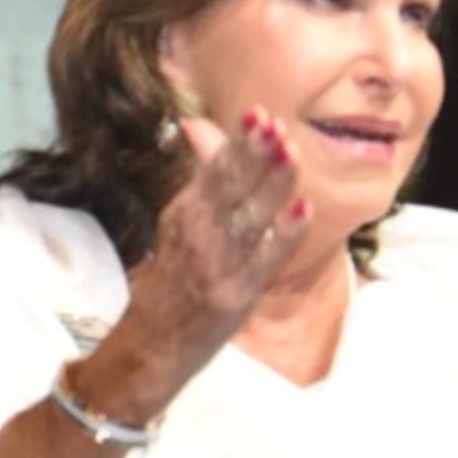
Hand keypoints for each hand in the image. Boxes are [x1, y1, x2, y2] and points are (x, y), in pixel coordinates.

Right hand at [92, 109, 311, 421]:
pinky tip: (305, 208)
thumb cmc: (173, 279)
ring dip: (271, 184)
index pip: (213, 170)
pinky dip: (285, 233)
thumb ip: (200, 176)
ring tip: (291, 152)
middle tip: (275, 123)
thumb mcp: (179, 222)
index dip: (237, 143)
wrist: (151, 344)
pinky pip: (265, 259)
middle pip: (228, 188)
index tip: (258, 112)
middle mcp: (197, 235)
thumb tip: (198, 125)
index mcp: (183, 213)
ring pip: (248, 216)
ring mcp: (216, 265)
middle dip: (253, 155)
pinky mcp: (235, 294)